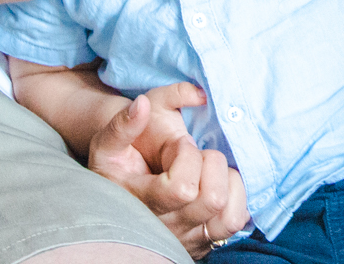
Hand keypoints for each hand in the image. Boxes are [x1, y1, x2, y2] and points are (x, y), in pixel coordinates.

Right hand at [85, 87, 248, 254]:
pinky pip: (235, 222)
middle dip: (212, 165)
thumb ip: (122, 125)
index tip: (180, 144)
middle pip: (212, 199)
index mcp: (146, 202)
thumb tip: (142, 105)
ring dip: (227, 182)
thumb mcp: (107, 145)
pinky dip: (236, 197)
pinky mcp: (204, 239)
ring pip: (229, 216)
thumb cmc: (116, 166)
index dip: (188, 158)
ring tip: (209, 169)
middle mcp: (170, 225)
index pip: (183, 189)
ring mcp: (189, 235)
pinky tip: (219, 181)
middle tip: (197, 155)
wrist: (118, 197)